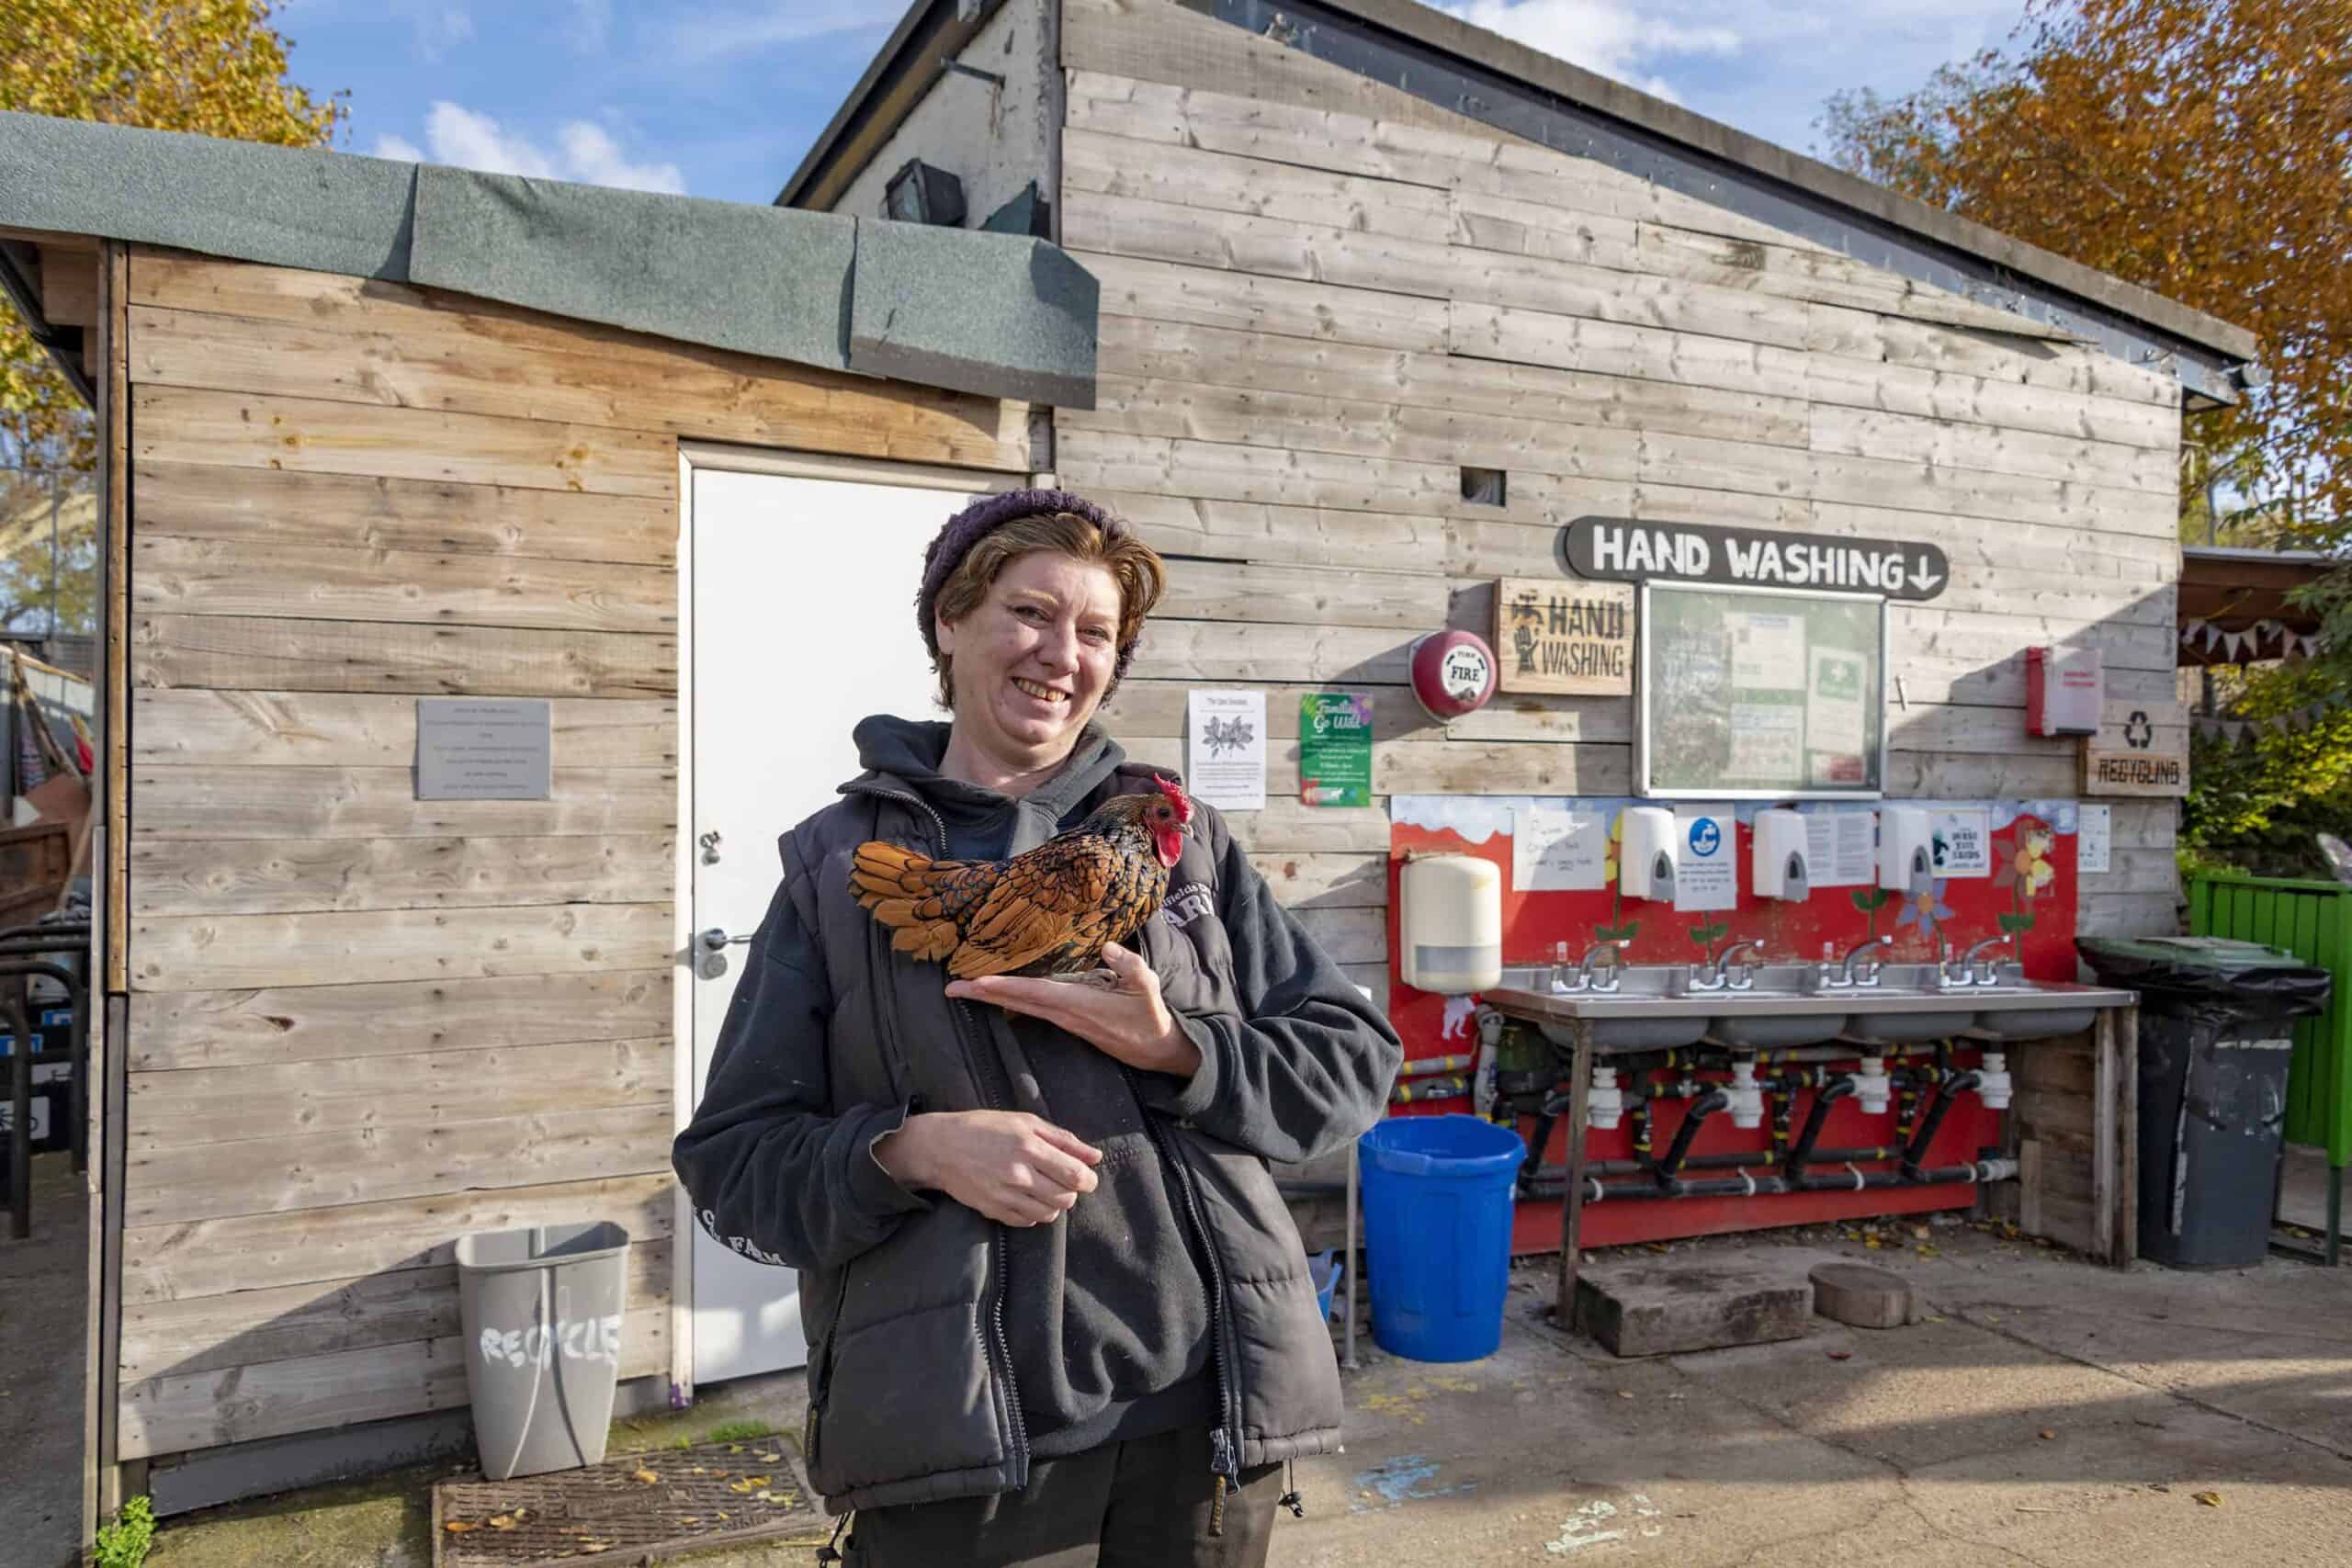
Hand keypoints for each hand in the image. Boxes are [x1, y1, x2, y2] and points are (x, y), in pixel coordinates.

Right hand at [872, 1109, 1102, 1226]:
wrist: (941, 1148)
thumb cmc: (985, 1128)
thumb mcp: (1025, 1122)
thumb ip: (1063, 1140)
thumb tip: (1096, 1157)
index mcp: (1029, 1146)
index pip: (1074, 1175)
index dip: (1088, 1180)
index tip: (1086, 1177)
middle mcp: (1018, 1174)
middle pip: (1065, 1198)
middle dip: (1072, 1192)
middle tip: (1063, 1181)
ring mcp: (1005, 1196)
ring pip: (1049, 1214)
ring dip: (1054, 1204)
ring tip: (1044, 1189)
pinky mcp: (994, 1211)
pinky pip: (1027, 1222)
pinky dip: (1034, 1214)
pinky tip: (1027, 1197)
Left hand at [947, 942, 1203, 1078]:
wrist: (1157, 1049)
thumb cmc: (1151, 1015)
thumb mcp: (1147, 986)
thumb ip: (1128, 965)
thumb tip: (1106, 947)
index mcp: (1079, 1005)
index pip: (1034, 993)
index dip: (1004, 988)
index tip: (976, 983)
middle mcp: (1065, 1014)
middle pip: (1017, 1002)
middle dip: (984, 995)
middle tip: (951, 988)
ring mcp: (1065, 1020)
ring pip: (1022, 1007)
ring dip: (993, 999)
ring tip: (966, 989)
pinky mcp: (1070, 1022)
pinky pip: (1033, 1010)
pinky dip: (1012, 1001)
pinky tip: (999, 999)